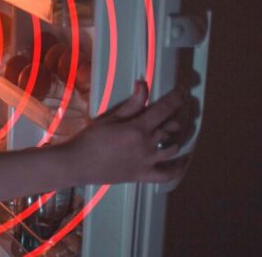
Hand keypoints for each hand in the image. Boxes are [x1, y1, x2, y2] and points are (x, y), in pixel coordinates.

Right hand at [64, 81, 191, 184]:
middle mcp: (147, 145)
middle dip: (172, 117)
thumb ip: (130, 104)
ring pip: (172, 148)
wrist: (78, 164)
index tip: (183, 90)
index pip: (164, 109)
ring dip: (175, 138)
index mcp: (138, 128)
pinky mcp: (143, 176)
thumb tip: (143, 85)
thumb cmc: (90, 139)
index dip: (176, 98)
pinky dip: (177, 168)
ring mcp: (147, 162)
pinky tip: (181, 161)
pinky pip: (167, 175)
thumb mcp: (109, 118)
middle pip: (170, 128)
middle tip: (166, 113)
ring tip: (170, 132)